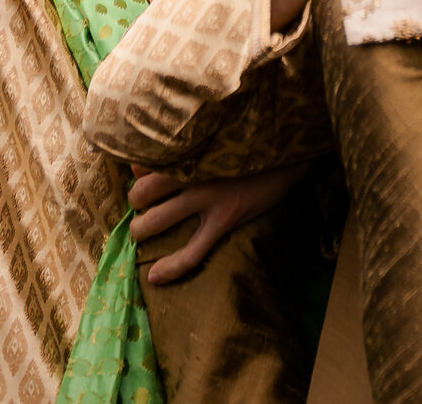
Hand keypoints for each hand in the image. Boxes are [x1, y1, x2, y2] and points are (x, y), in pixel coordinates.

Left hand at [128, 162, 309, 285]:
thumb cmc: (244, 146)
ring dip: (141, 230)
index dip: (135, 177)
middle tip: (140, 208)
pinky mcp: (225, 220)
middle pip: (144, 192)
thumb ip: (173, 153)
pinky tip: (154, 277)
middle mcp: (193, 173)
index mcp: (189, 151)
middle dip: (135, 203)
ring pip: (159, 219)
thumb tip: (136, 166)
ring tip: (141, 232)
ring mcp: (209, 198)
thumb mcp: (209, 144)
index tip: (138, 181)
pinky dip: (170, 267)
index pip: (146, 165)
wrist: (286, 157)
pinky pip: (191, 252)